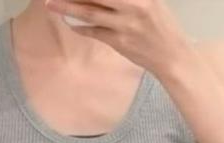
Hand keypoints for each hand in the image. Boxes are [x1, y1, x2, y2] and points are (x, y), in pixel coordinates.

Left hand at [43, 0, 190, 78]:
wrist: (172, 55)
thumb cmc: (162, 25)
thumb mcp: (151, 0)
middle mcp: (132, 5)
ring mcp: (124, 25)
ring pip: (90, 12)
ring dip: (68, 7)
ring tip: (51, 3)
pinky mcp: (119, 42)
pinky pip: (95, 32)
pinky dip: (81, 27)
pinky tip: (69, 22)